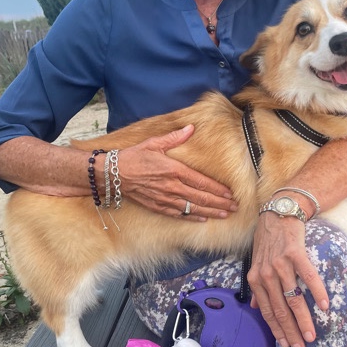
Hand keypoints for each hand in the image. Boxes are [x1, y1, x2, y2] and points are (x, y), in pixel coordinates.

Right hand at [114, 125, 235, 219]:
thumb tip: (191, 128)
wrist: (112, 174)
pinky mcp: (157, 206)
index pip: (201, 182)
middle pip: (201, 197)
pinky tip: (202, 219)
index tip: (230, 193)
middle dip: (219, 203)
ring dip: (210, 212)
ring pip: (192, 208)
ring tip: (225, 215)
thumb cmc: (134, 156)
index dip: (217, 189)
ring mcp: (164, 198)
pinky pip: (178, 214)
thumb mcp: (154, 143)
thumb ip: (175, 137)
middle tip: (234, 207)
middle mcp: (172, 186)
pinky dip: (192, 217)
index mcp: (174, 170)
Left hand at [247, 214, 328, 346]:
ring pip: (293, 298)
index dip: (277, 330)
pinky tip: (325, 306)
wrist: (279, 212)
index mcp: (256, 278)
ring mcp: (280, 263)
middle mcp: (266, 273)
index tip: (286, 345)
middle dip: (291, 331)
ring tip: (312, 335)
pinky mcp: (294, 252)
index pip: (267, 311)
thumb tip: (255, 308)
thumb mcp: (256, 262)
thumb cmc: (269, 239)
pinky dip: (317, 292)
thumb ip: (257, 286)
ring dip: (304, 319)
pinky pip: (308, 276)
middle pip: (280, 309)